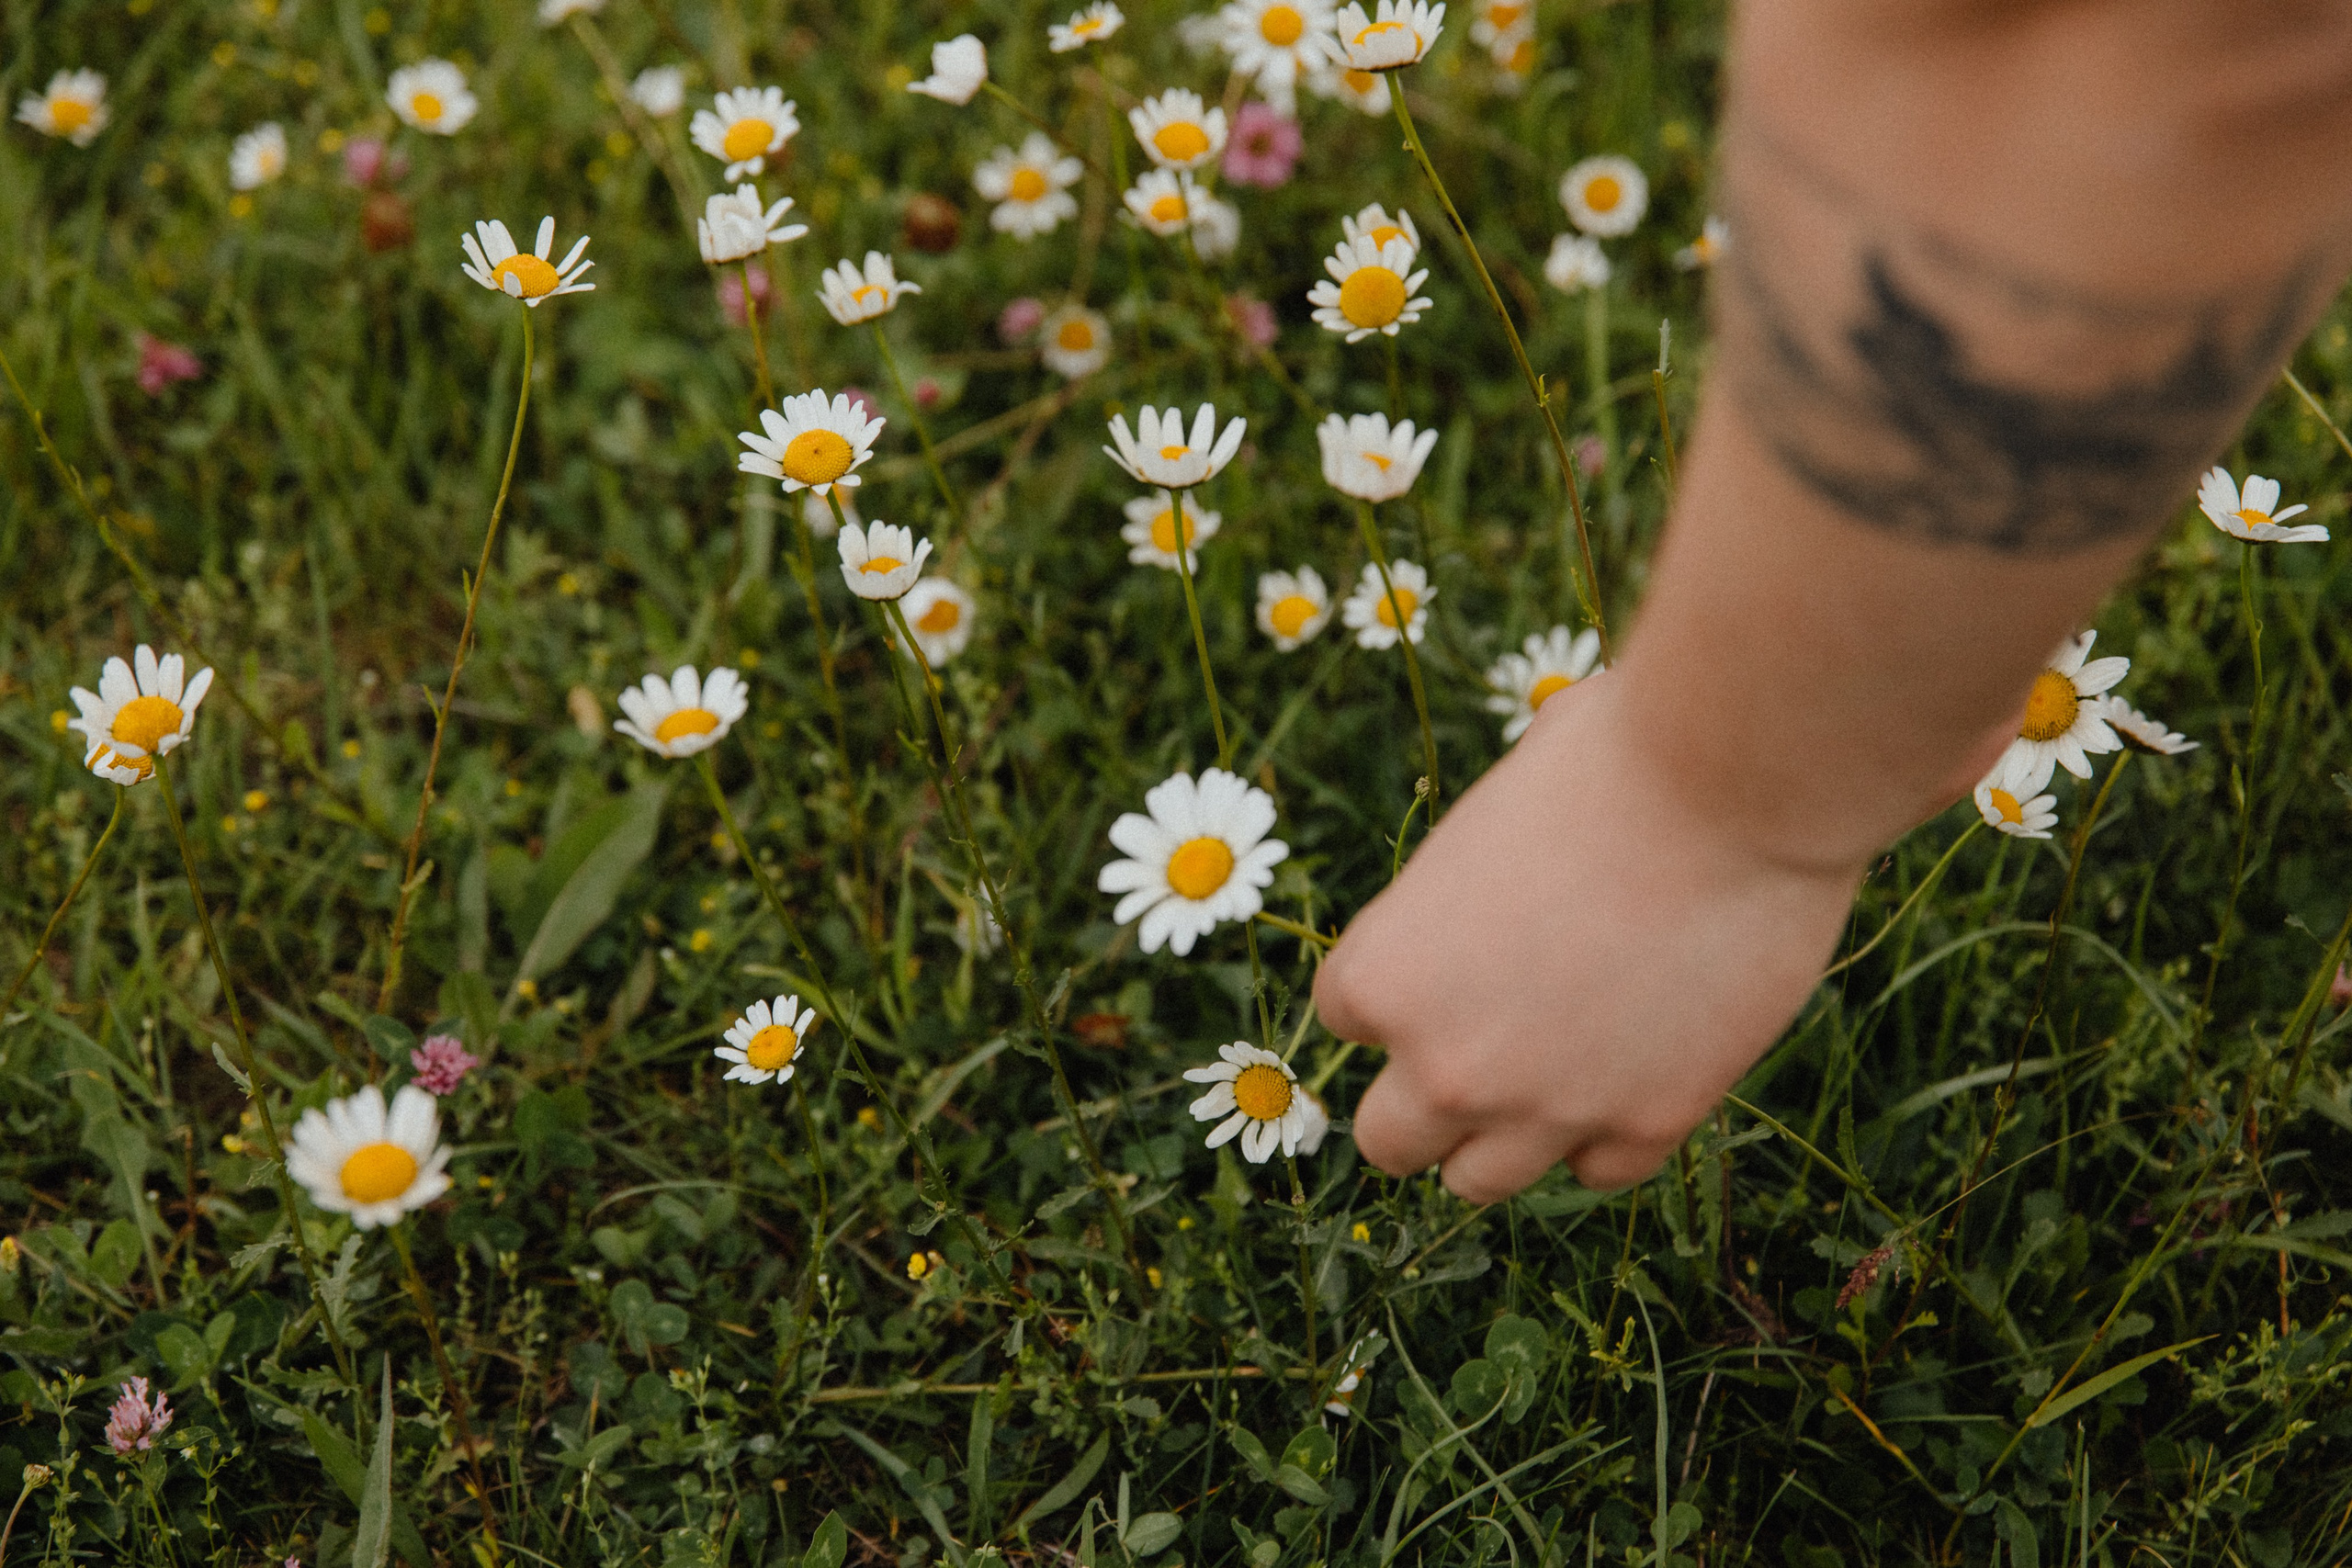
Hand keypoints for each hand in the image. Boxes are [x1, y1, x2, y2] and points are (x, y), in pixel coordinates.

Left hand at [1313, 672, 1865, 1200]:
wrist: (1738, 784)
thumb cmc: (1611, 757)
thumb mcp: (1495, 806)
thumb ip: (1462, 886)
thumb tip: (1490, 882)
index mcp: (1380, 975)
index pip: (1347, 1019)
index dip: (1403, 986)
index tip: (1453, 953)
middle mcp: (1443, 1064)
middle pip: (1389, 1141)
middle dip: (1425, 1098)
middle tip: (1485, 1041)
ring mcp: (1546, 1110)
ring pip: (1478, 1182)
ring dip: (1504, 1134)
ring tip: (1554, 1065)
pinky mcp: (1649, 1125)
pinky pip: (1597, 1173)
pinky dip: (1606, 1134)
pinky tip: (1633, 1067)